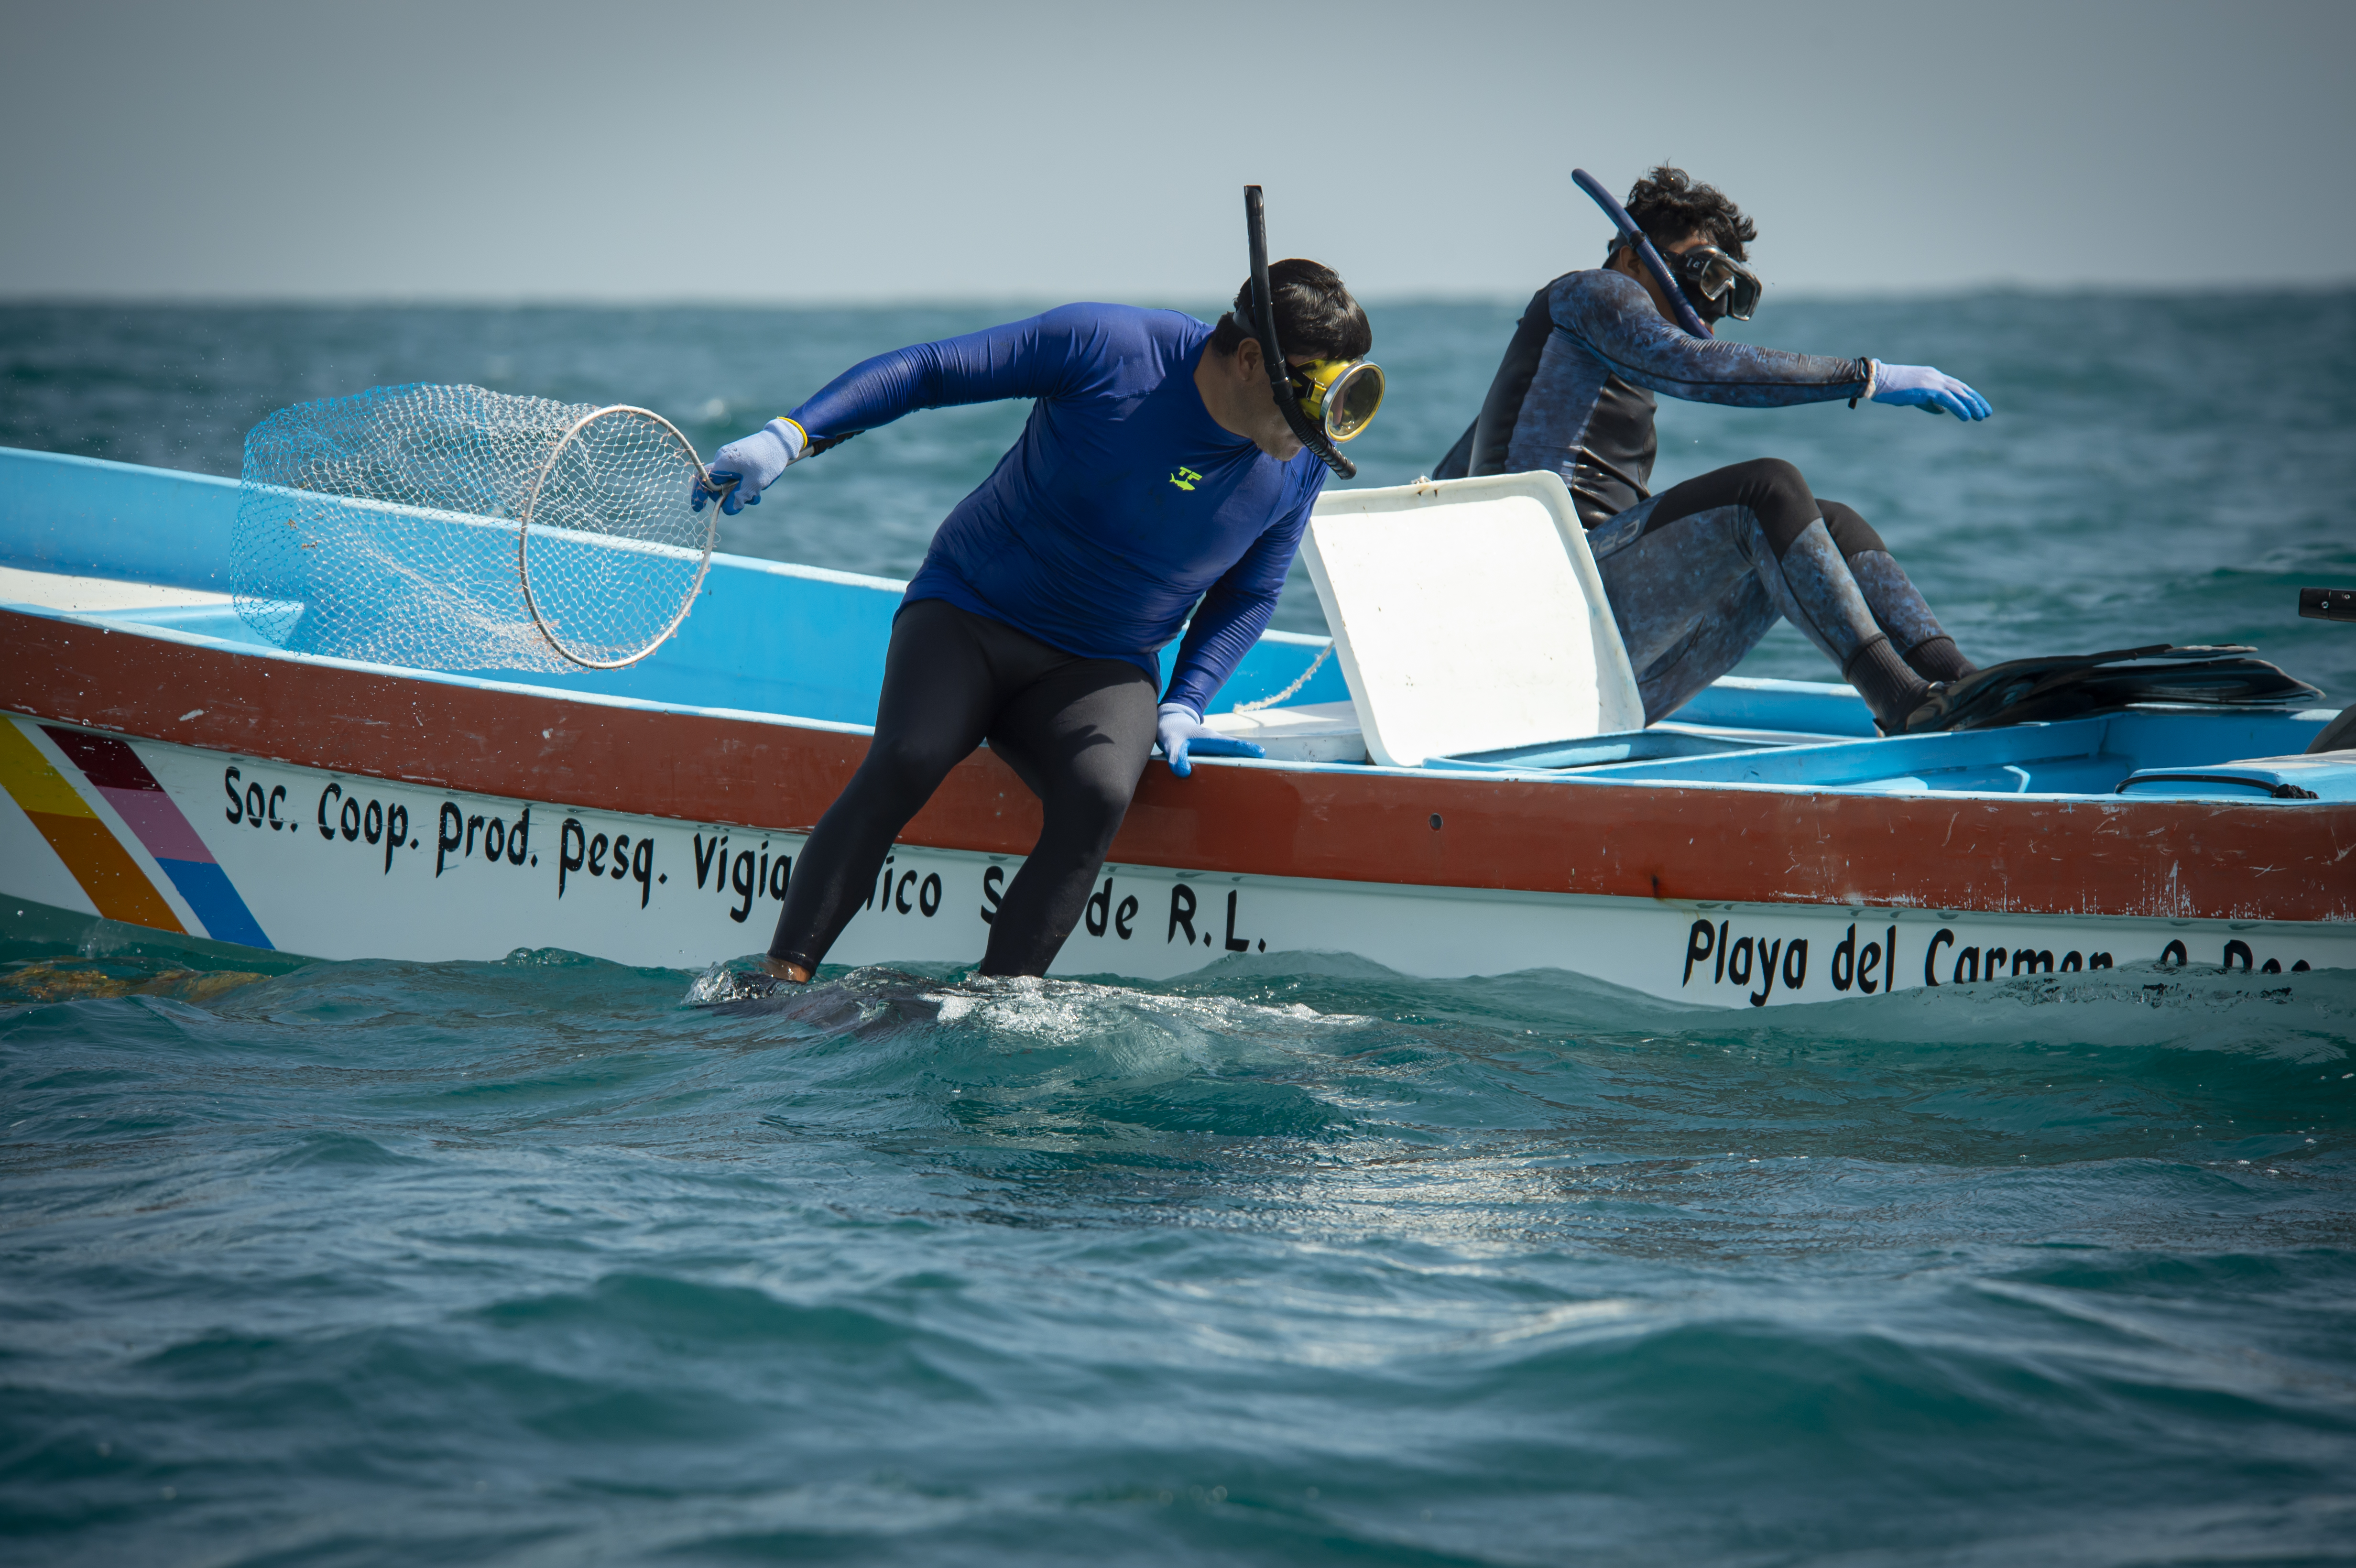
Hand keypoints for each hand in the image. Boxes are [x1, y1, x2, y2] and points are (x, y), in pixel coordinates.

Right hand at [692, 417, 807, 514]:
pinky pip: (735, 476)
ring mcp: (731, 458)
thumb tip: (727, 510)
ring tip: (757, 493)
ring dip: (740, 492)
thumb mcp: (755, 483)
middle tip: (746, 501)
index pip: (702, 479)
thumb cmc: (768, 460)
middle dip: (728, 496)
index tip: (698, 508)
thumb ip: (739, 497)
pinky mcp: (738, 459)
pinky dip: (744, 485)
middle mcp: (723, 458)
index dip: (698, 494)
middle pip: (716, 484)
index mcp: (723, 462)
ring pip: (728, 482)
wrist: (780, 441)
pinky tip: (758, 486)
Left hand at [1155, 702, 1264, 777]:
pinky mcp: (1212, 755)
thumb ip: (1176, 757)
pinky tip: (1236, 784)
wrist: (1171, 722)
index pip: (1232, 745)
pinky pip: (1225, 762)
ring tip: (1257, 783)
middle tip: (1267, 772)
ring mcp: (1216, 749)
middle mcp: (1217, 744)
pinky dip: (1232, 769)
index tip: (1261, 754)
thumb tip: (1184, 773)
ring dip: (1243, 767)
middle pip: (1238, 753)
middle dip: (1252, 761)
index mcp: (1210, 739)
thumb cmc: (1172, 732)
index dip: (1247, 749)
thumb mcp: (1170, 743)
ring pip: (1233, 758)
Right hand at [1870, 363, 1991, 419]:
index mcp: (1933, 376)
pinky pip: (1949, 399)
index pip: (1957, 386)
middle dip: (1976, 401)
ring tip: (1981, 417)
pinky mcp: (1928, 388)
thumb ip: (1929, 403)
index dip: (1969, 396)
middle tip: (1987, 412)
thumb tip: (1943, 411)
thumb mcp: (1913, 396)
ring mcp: (1933, 381)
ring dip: (1972, 405)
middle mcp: (1936, 376)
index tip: (1978, 406)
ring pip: (1959, 393)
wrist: (1877, 380)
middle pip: (1963, 388)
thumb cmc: (1890, 389)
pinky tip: (1967, 417)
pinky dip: (1960, 408)